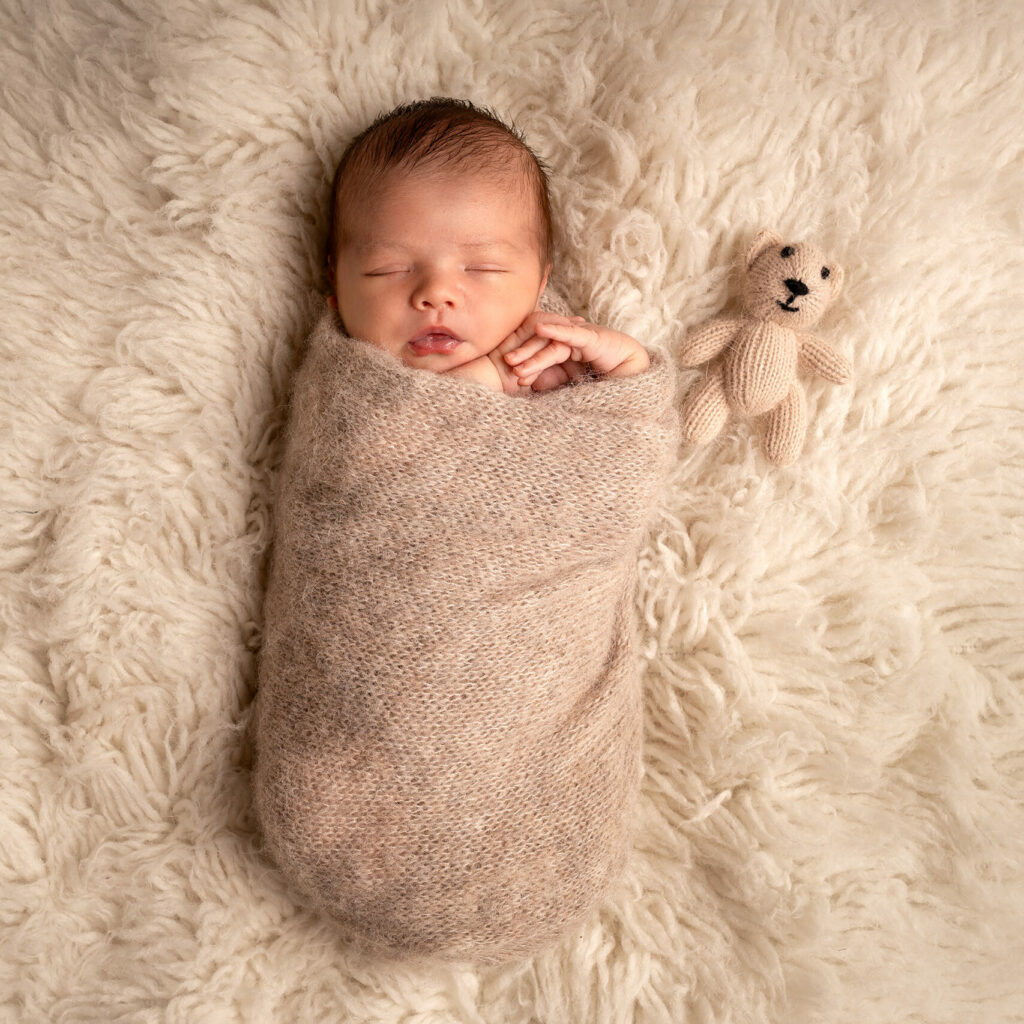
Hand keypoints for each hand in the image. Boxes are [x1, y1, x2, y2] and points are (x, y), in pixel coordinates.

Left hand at [501, 311, 649, 390]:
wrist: (637, 392)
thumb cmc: (607, 395)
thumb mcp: (571, 395)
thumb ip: (554, 390)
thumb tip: (529, 393)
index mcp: (569, 361)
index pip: (542, 360)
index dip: (527, 366)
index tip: (510, 379)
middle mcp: (575, 348)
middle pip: (544, 348)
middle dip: (524, 355)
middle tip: (506, 364)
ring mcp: (584, 341)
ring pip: (554, 343)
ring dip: (534, 351)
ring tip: (516, 361)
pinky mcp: (595, 338)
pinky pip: (571, 333)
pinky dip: (556, 329)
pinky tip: (539, 327)